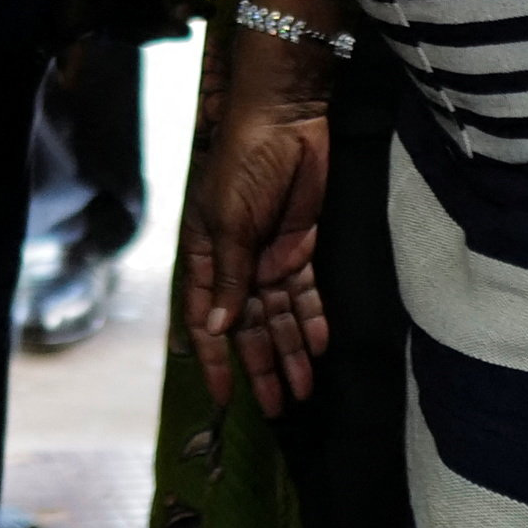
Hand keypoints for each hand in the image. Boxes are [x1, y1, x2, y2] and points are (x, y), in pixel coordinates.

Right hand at [178, 36, 331, 416]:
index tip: (222, 398)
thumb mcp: (230, 221)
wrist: (285, 119)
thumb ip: (228, 276)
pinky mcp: (301, 246)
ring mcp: (269, 256)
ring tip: (304, 391)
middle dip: (261, 367)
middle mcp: (236, 263)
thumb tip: (216, 328)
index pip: (207, 320)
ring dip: (290, 352)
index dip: (214, 359)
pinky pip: (306, 293)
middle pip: (248, 326)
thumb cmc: (244, 163)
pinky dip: (312, 319)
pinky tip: (320, 345)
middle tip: (275, 409)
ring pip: (280, 316)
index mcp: (207, 256)